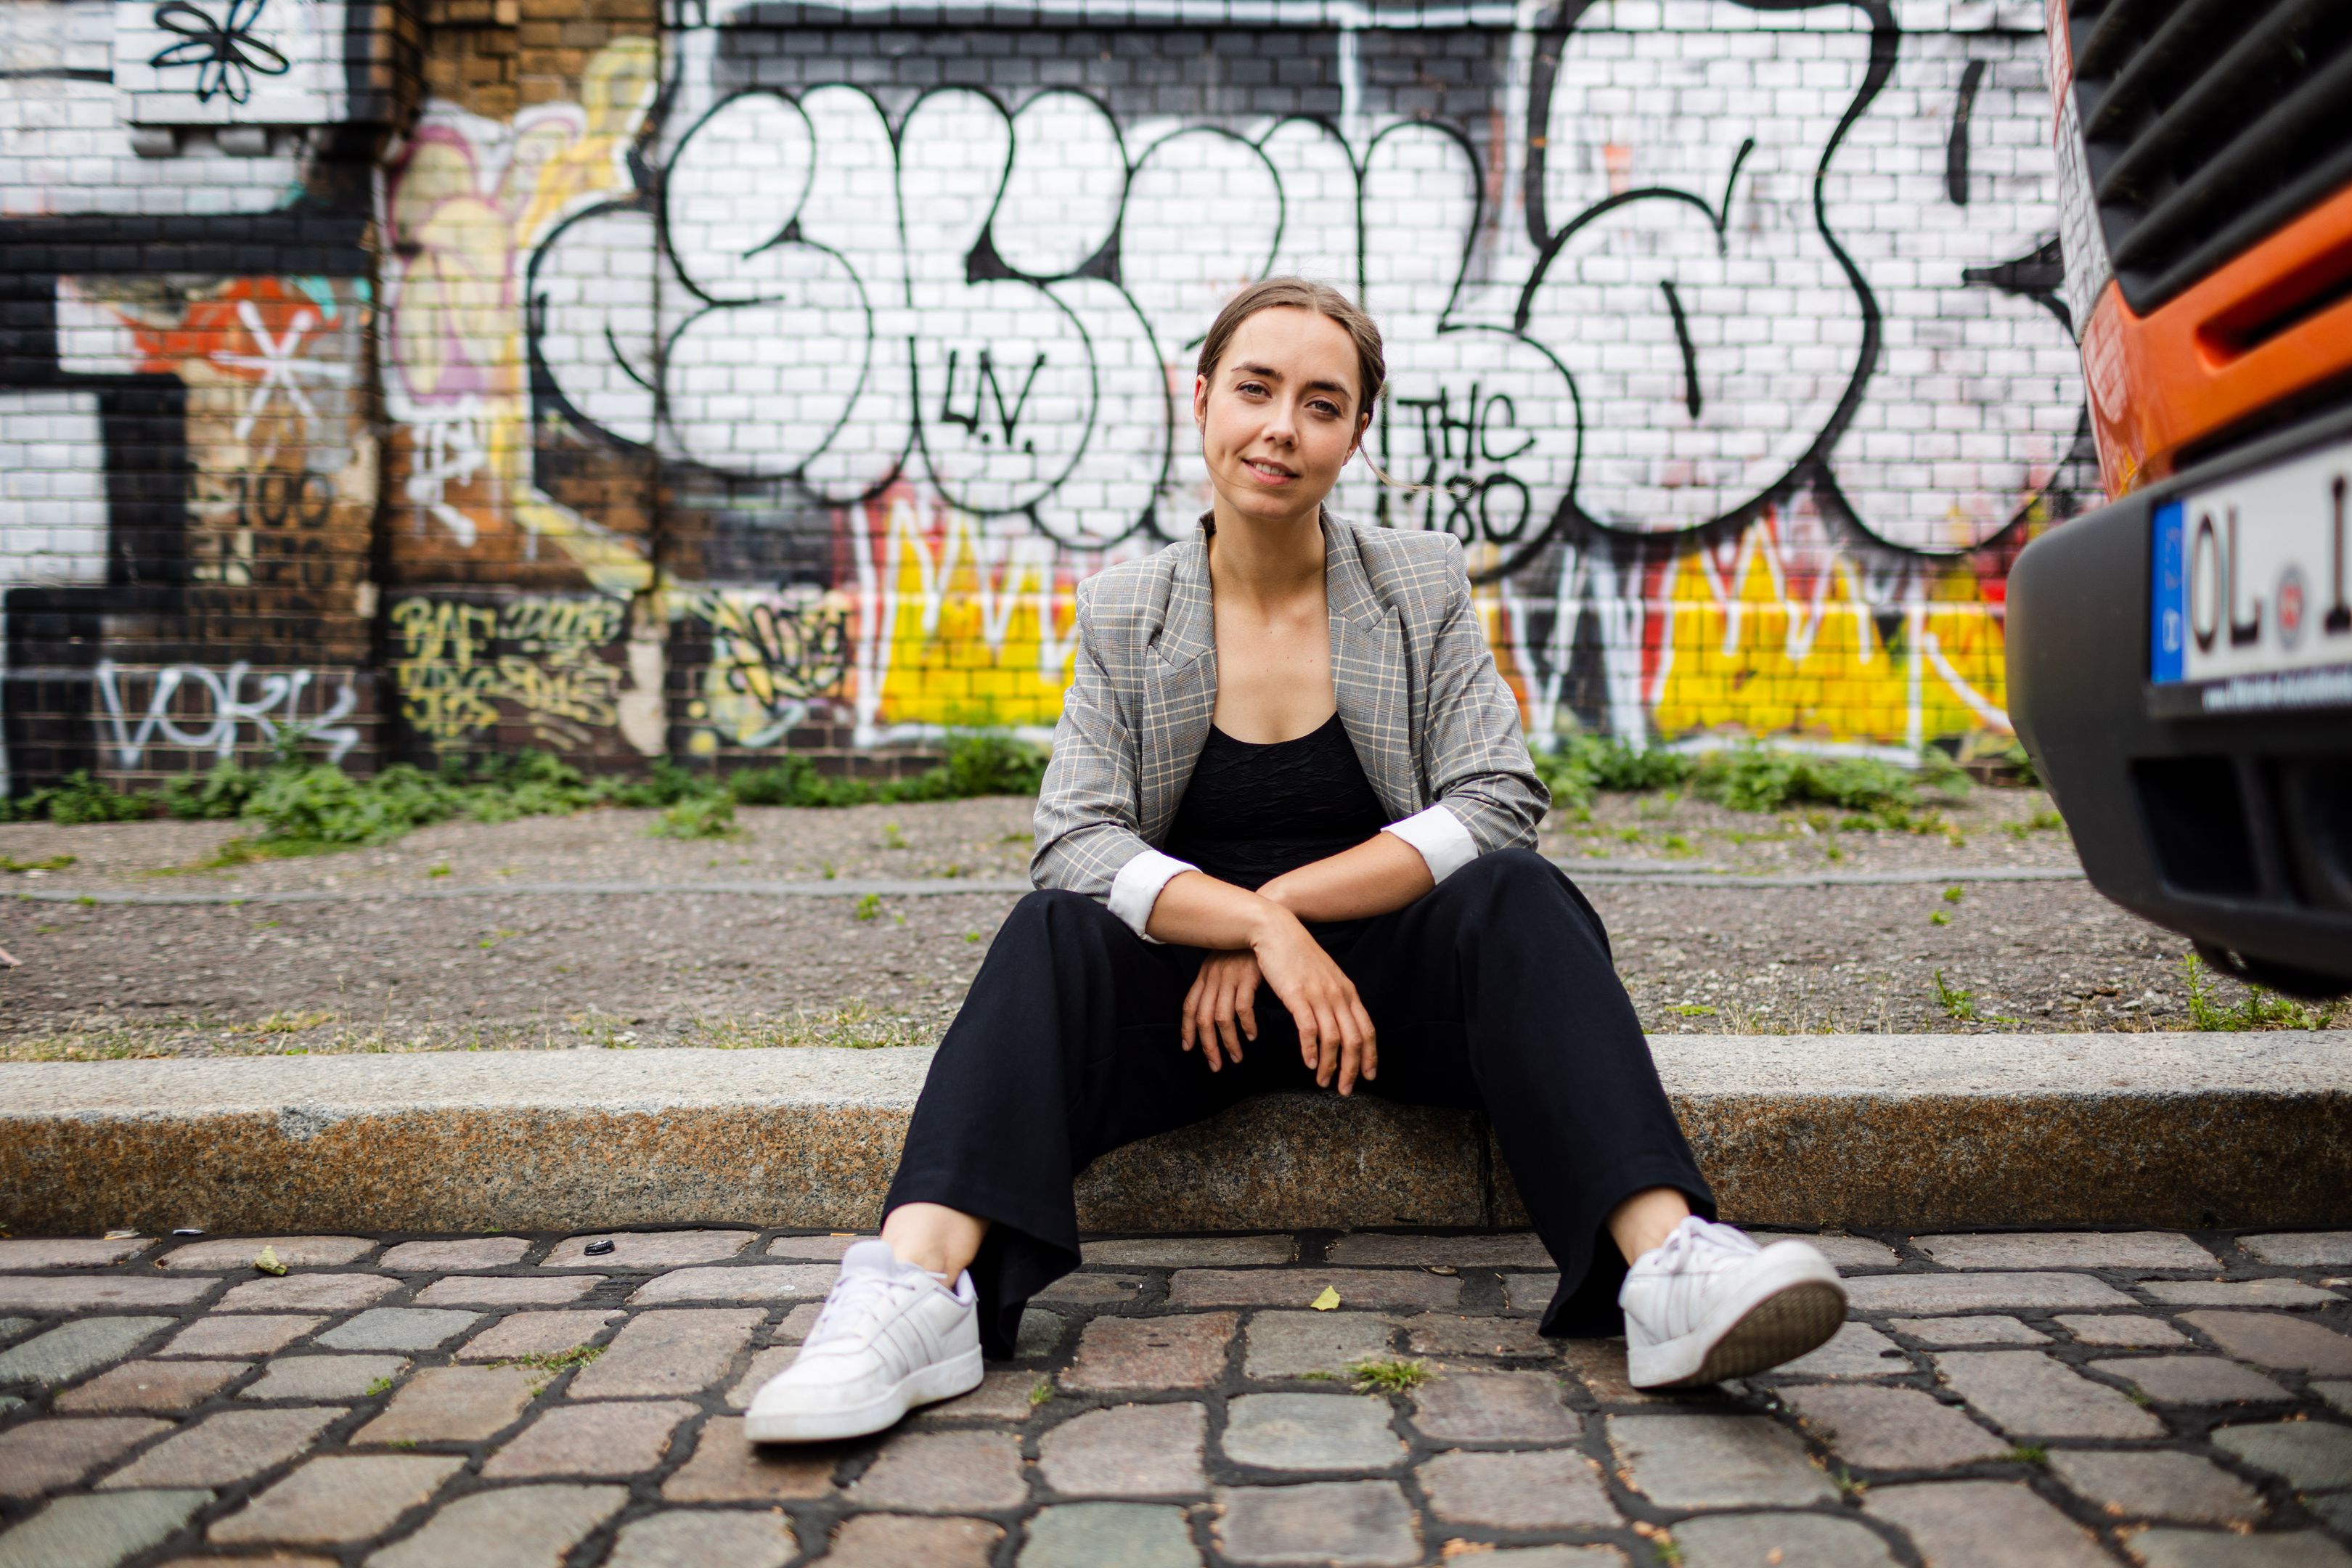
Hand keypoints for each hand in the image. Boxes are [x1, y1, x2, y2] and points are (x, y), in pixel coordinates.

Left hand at [1180, 950, 1261, 1071]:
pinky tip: (1252, 1034)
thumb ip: (1218, 985)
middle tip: (1216, 1065)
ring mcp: (1229, 978)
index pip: (1190, 1007)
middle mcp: (1213, 978)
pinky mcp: (1247, 977)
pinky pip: (1243, 1008)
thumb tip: (1215, 1010)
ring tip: (1237, 1057)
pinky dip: (1247, 1025)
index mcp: (1205, 975)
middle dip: (1207, 1046)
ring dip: (1228, 1042)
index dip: (1187, 1030)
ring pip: (1221, 1018)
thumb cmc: (1247, 948)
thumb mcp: (1225, 965)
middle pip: (1203, 1019)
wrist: (1264, 924)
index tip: (1189, 1049)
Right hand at [1248, 907, 1377, 1095]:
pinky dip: (1311, 1050)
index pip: (1367, 1029)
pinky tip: (1309, 1063)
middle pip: (1355, 1039)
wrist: (1276, 930)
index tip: (1367, 1076)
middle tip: (1345, 1090)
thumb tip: (1337, 1018)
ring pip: (1334, 1039)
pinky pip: (1309, 1028)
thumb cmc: (1296, 955)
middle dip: (1352, 1069)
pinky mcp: (1297, 995)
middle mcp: (1338, 994)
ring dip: (1331, 1065)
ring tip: (1324, 1083)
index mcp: (1346, 991)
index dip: (1370, 1056)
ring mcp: (1319, 994)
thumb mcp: (1322, 976)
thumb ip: (1333, 996)